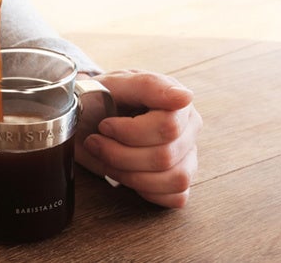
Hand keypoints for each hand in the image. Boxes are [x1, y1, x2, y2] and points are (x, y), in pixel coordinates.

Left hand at [76, 70, 201, 207]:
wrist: (91, 115)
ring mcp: (188, 155)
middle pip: (165, 156)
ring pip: (174, 180)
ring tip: (107, 159)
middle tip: (96, 142)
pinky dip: (146, 191)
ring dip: (130, 175)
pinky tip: (127, 174)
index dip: (129, 132)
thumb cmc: (104, 98)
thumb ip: (149, 86)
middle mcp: (189, 129)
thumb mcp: (117, 83)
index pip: (167, 127)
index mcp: (178, 102)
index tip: (104, 125)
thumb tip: (185, 97)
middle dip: (120, 155)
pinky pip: (176, 197)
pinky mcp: (180, 179)